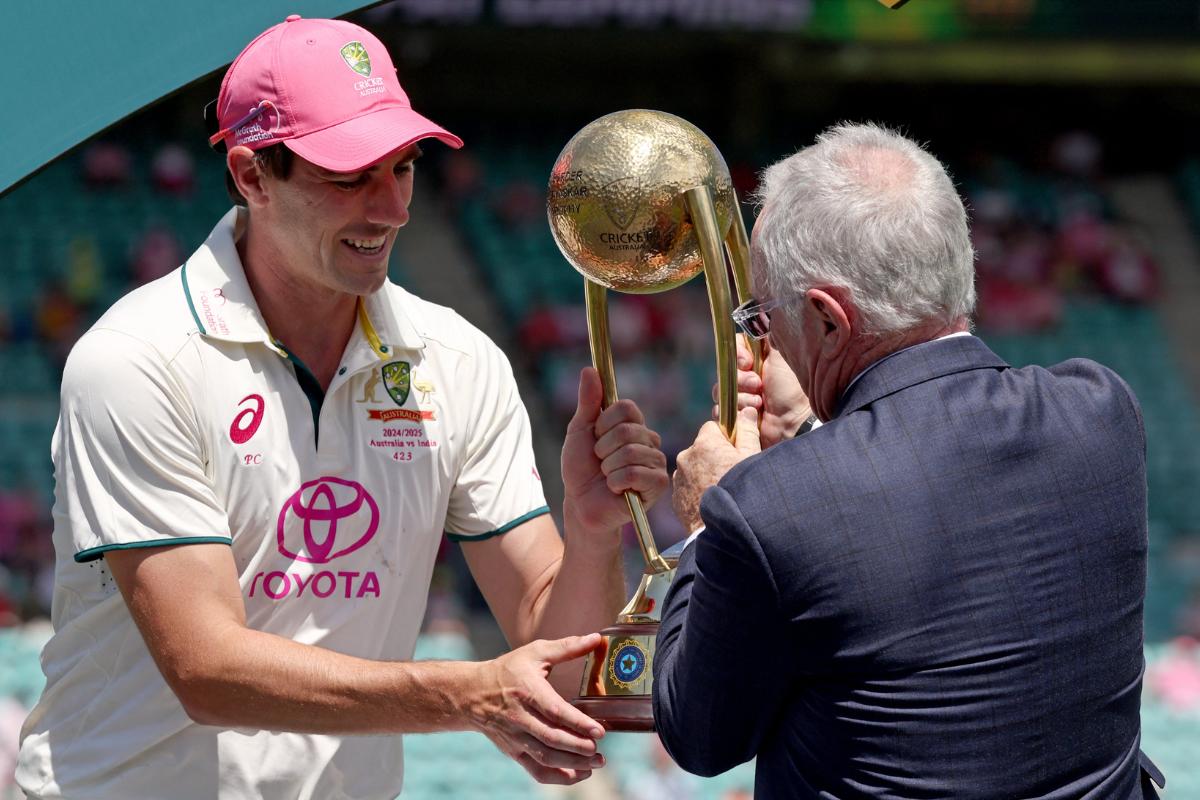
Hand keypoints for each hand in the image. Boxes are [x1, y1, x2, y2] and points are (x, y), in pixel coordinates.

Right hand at [470, 634, 607, 784]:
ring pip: (545, 757)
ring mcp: (516, 738)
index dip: (578, 723)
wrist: (472, 693)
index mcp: (528, 691)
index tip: (600, 731)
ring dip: (573, 764)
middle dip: (578, 748)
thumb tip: (597, 638)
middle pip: (551, 739)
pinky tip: (580, 774)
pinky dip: (559, 777)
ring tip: (597, 763)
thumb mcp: (535, 652)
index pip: (554, 711)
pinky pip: (536, 770)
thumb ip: (567, 647)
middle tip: (600, 750)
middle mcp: (520, 717)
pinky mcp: (514, 751)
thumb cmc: (508, 670)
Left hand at [561, 367, 668, 536]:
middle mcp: (649, 440)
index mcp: (633, 424)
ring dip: (607, 467)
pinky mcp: (658, 484)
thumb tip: (589, 369)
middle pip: (627, 430)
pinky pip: (634, 473)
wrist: (580, 503)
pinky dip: (615, 481)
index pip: (626, 407)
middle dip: (603, 448)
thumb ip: (587, 402)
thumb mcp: (579, 431)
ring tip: (607, 476)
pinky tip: (616, 489)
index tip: (595, 435)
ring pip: (630, 453)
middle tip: (600, 461)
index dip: (604, 422)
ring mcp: (656, 461)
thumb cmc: (581, 468)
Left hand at [672, 406, 761, 531]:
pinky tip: (710, 502)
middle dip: (714, 456)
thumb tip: (746, 411)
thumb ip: (747, 432)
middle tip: (730, 474)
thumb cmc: (742, 492)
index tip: (735, 451)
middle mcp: (686, 456)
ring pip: (693, 468)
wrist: (723, 531)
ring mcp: (679, 478)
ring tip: (721, 491)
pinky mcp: (675, 497)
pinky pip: (687, 487)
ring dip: (704, 474)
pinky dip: (697, 491)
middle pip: (702, 448)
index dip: (726, 438)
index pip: (713, 428)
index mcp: (705, 443)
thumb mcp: (752, 458)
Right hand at [713, 336, 811, 448]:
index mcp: (757, 360)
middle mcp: (747, 376)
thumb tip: (759, 315)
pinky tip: (753, 415)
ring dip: (741, 398)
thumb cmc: (792, 389)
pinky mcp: (736, 416)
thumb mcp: (783, 356)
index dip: (737, 355)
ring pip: (721, 391)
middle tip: (759, 385)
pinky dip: (736, 412)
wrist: (795, 422)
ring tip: (759, 403)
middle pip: (725, 371)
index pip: (733, 349)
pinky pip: (720, 410)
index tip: (748, 363)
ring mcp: (740, 397)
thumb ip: (770, 335)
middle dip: (741, 380)